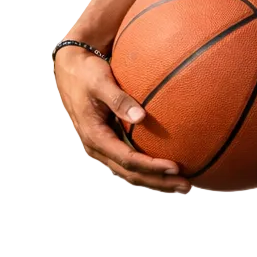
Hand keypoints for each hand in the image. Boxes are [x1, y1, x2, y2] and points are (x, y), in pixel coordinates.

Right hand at [54, 46, 190, 192]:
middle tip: (186, 186)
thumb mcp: (100, 83)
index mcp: (95, 136)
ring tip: (182, 184)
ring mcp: (103, 147)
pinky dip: (148, 168)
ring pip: (130, 171)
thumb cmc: (85, 74)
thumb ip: (118, 100)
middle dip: (158, 182)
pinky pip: (130, 161)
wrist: (70, 70)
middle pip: (131, 173)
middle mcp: (98, 147)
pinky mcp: (110, 141)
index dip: (151, 166)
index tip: (175, 167)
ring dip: (156, 179)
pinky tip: (166, 169)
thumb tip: (141, 117)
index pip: (127, 159)